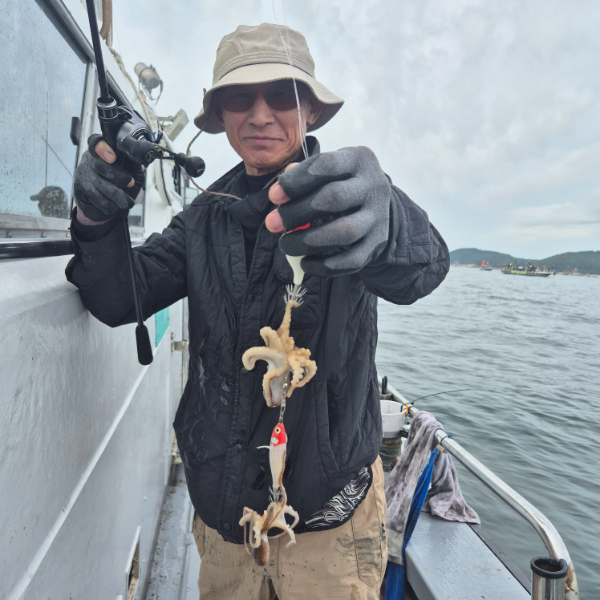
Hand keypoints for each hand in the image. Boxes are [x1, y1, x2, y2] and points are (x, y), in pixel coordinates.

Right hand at [73, 134, 144, 220]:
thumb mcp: (133, 172)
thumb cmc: (124, 187)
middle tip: (129, 184)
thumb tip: (138, 154)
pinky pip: (97, 198)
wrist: (114, 208)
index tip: (112, 158)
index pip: (96, 142)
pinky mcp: (79, 189)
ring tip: (126, 202)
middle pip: (100, 165)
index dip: (102, 148)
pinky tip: (113, 206)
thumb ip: (133, 162)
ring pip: (100, 184)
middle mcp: (90, 159)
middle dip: (119, 177)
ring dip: (119, 197)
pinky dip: (109, 205)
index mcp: (104, 150)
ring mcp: (82, 173)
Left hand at [266, 146, 390, 276]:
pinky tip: (305, 263)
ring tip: (286, 245)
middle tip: (273, 224)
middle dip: (296, 213)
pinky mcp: (377, 244)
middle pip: (334, 198)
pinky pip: (352, 260)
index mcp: (358, 160)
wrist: (377, 207)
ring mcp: (378, 217)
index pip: (326, 165)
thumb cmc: (341, 184)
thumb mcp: (326, 172)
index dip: (296, 181)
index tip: (273, 197)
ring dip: (308, 242)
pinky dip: (324, 265)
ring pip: (344, 232)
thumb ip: (300, 176)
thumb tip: (278, 193)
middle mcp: (374, 186)